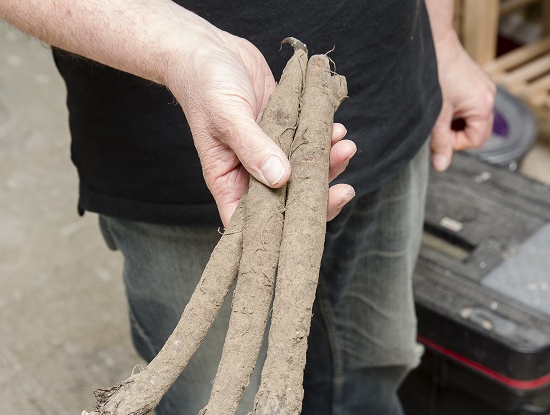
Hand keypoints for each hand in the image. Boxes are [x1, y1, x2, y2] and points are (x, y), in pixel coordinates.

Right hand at [166, 32, 355, 224]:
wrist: (207, 48)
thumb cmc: (203, 83)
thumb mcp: (226, 116)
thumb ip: (253, 147)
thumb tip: (280, 178)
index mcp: (228, 180)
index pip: (252, 221)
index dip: (279, 231)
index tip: (307, 224)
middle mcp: (250, 171)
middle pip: (287, 201)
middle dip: (317, 196)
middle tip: (344, 188)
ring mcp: (269, 151)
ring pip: (302, 171)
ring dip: (327, 163)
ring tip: (345, 147)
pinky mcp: (283, 128)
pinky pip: (307, 141)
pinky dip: (325, 139)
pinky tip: (336, 129)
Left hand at [429, 34, 495, 171]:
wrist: (435, 44)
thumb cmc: (437, 74)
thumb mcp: (436, 114)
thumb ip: (440, 142)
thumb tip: (441, 165)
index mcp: (483, 106)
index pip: (476, 140)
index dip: (456, 144)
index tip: (440, 136)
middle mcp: (489, 97)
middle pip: (479, 131)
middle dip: (459, 134)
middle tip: (440, 127)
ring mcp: (484, 88)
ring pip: (474, 118)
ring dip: (458, 122)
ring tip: (442, 112)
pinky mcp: (477, 82)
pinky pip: (472, 105)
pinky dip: (459, 110)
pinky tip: (445, 102)